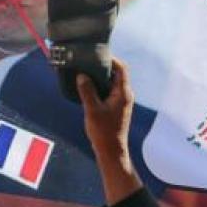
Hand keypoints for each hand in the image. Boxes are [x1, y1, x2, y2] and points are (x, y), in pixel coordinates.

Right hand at [77, 59, 141, 204]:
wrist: (111, 152)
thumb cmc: (104, 132)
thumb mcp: (92, 110)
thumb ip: (87, 91)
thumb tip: (82, 75)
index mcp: (123, 93)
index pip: (121, 69)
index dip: (111, 59)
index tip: (97, 55)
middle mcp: (124, 95)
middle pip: (115, 74)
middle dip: (101, 68)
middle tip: (86, 63)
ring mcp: (120, 102)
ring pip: (110, 84)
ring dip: (98, 78)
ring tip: (83, 73)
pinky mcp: (115, 108)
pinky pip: (107, 92)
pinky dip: (98, 88)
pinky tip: (85, 89)